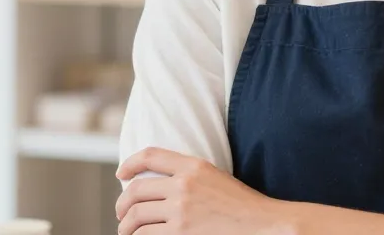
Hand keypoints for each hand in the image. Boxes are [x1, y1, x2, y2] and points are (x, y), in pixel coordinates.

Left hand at [115, 147, 291, 234]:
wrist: (261, 224)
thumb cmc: (239, 205)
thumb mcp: (214, 178)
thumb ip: (187, 177)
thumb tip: (155, 188)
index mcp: (193, 165)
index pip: (150, 156)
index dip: (129, 163)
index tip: (121, 174)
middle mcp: (184, 185)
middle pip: (135, 191)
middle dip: (122, 206)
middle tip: (121, 215)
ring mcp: (181, 210)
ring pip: (135, 217)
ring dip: (126, 228)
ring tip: (127, 232)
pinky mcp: (180, 233)